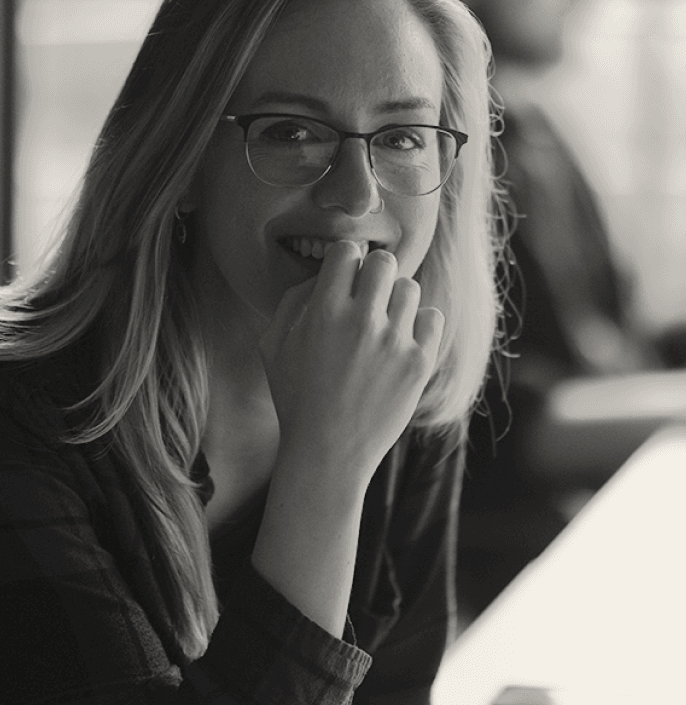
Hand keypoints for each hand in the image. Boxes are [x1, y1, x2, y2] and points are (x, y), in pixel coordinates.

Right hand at [259, 240, 443, 487]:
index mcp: (324, 311)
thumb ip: (293, 300)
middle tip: (366, 297)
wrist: (328, 453)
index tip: (343, 279)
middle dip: (373, 274)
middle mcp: (362, 320)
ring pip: (409, 287)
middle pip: (383, 262)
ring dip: (395, 300)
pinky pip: (432, 318)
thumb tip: (323, 274)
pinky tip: (401, 341)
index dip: (344, 262)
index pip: (347, 251)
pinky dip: (419, 324)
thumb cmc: (296, 398)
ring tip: (383, 324)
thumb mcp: (273, 345)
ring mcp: (395, 341)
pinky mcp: (419, 363)